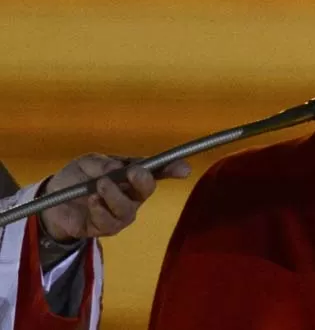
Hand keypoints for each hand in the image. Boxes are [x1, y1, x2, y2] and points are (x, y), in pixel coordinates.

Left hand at [39, 154, 190, 241]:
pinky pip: (109, 222)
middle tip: (131, 173)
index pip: (158, 171)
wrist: (53, 200)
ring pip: (128, 208)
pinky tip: (92, 202)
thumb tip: (115, 170)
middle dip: (142, 181)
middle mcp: (133, 194)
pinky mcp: (107, 228)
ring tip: (98, 187)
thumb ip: (102, 164)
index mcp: (132, 174)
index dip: (173, 169)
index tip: (184, 169)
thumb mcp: (87, 162)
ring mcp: (122, 213)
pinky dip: (100, 211)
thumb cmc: (77, 177)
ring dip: (114, 196)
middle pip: (147, 190)